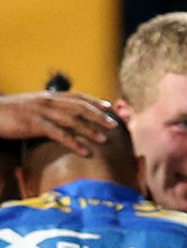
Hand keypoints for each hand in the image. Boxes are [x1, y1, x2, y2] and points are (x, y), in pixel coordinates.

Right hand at [0, 92, 116, 155]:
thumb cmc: (10, 113)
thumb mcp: (31, 106)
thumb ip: (48, 108)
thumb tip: (63, 114)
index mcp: (48, 96)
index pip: (77, 96)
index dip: (94, 101)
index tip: (109, 107)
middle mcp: (47, 101)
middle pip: (79, 107)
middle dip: (98, 116)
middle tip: (114, 125)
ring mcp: (41, 112)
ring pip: (72, 119)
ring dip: (90, 130)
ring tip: (105, 139)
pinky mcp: (34, 124)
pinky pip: (58, 134)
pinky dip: (73, 143)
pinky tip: (84, 151)